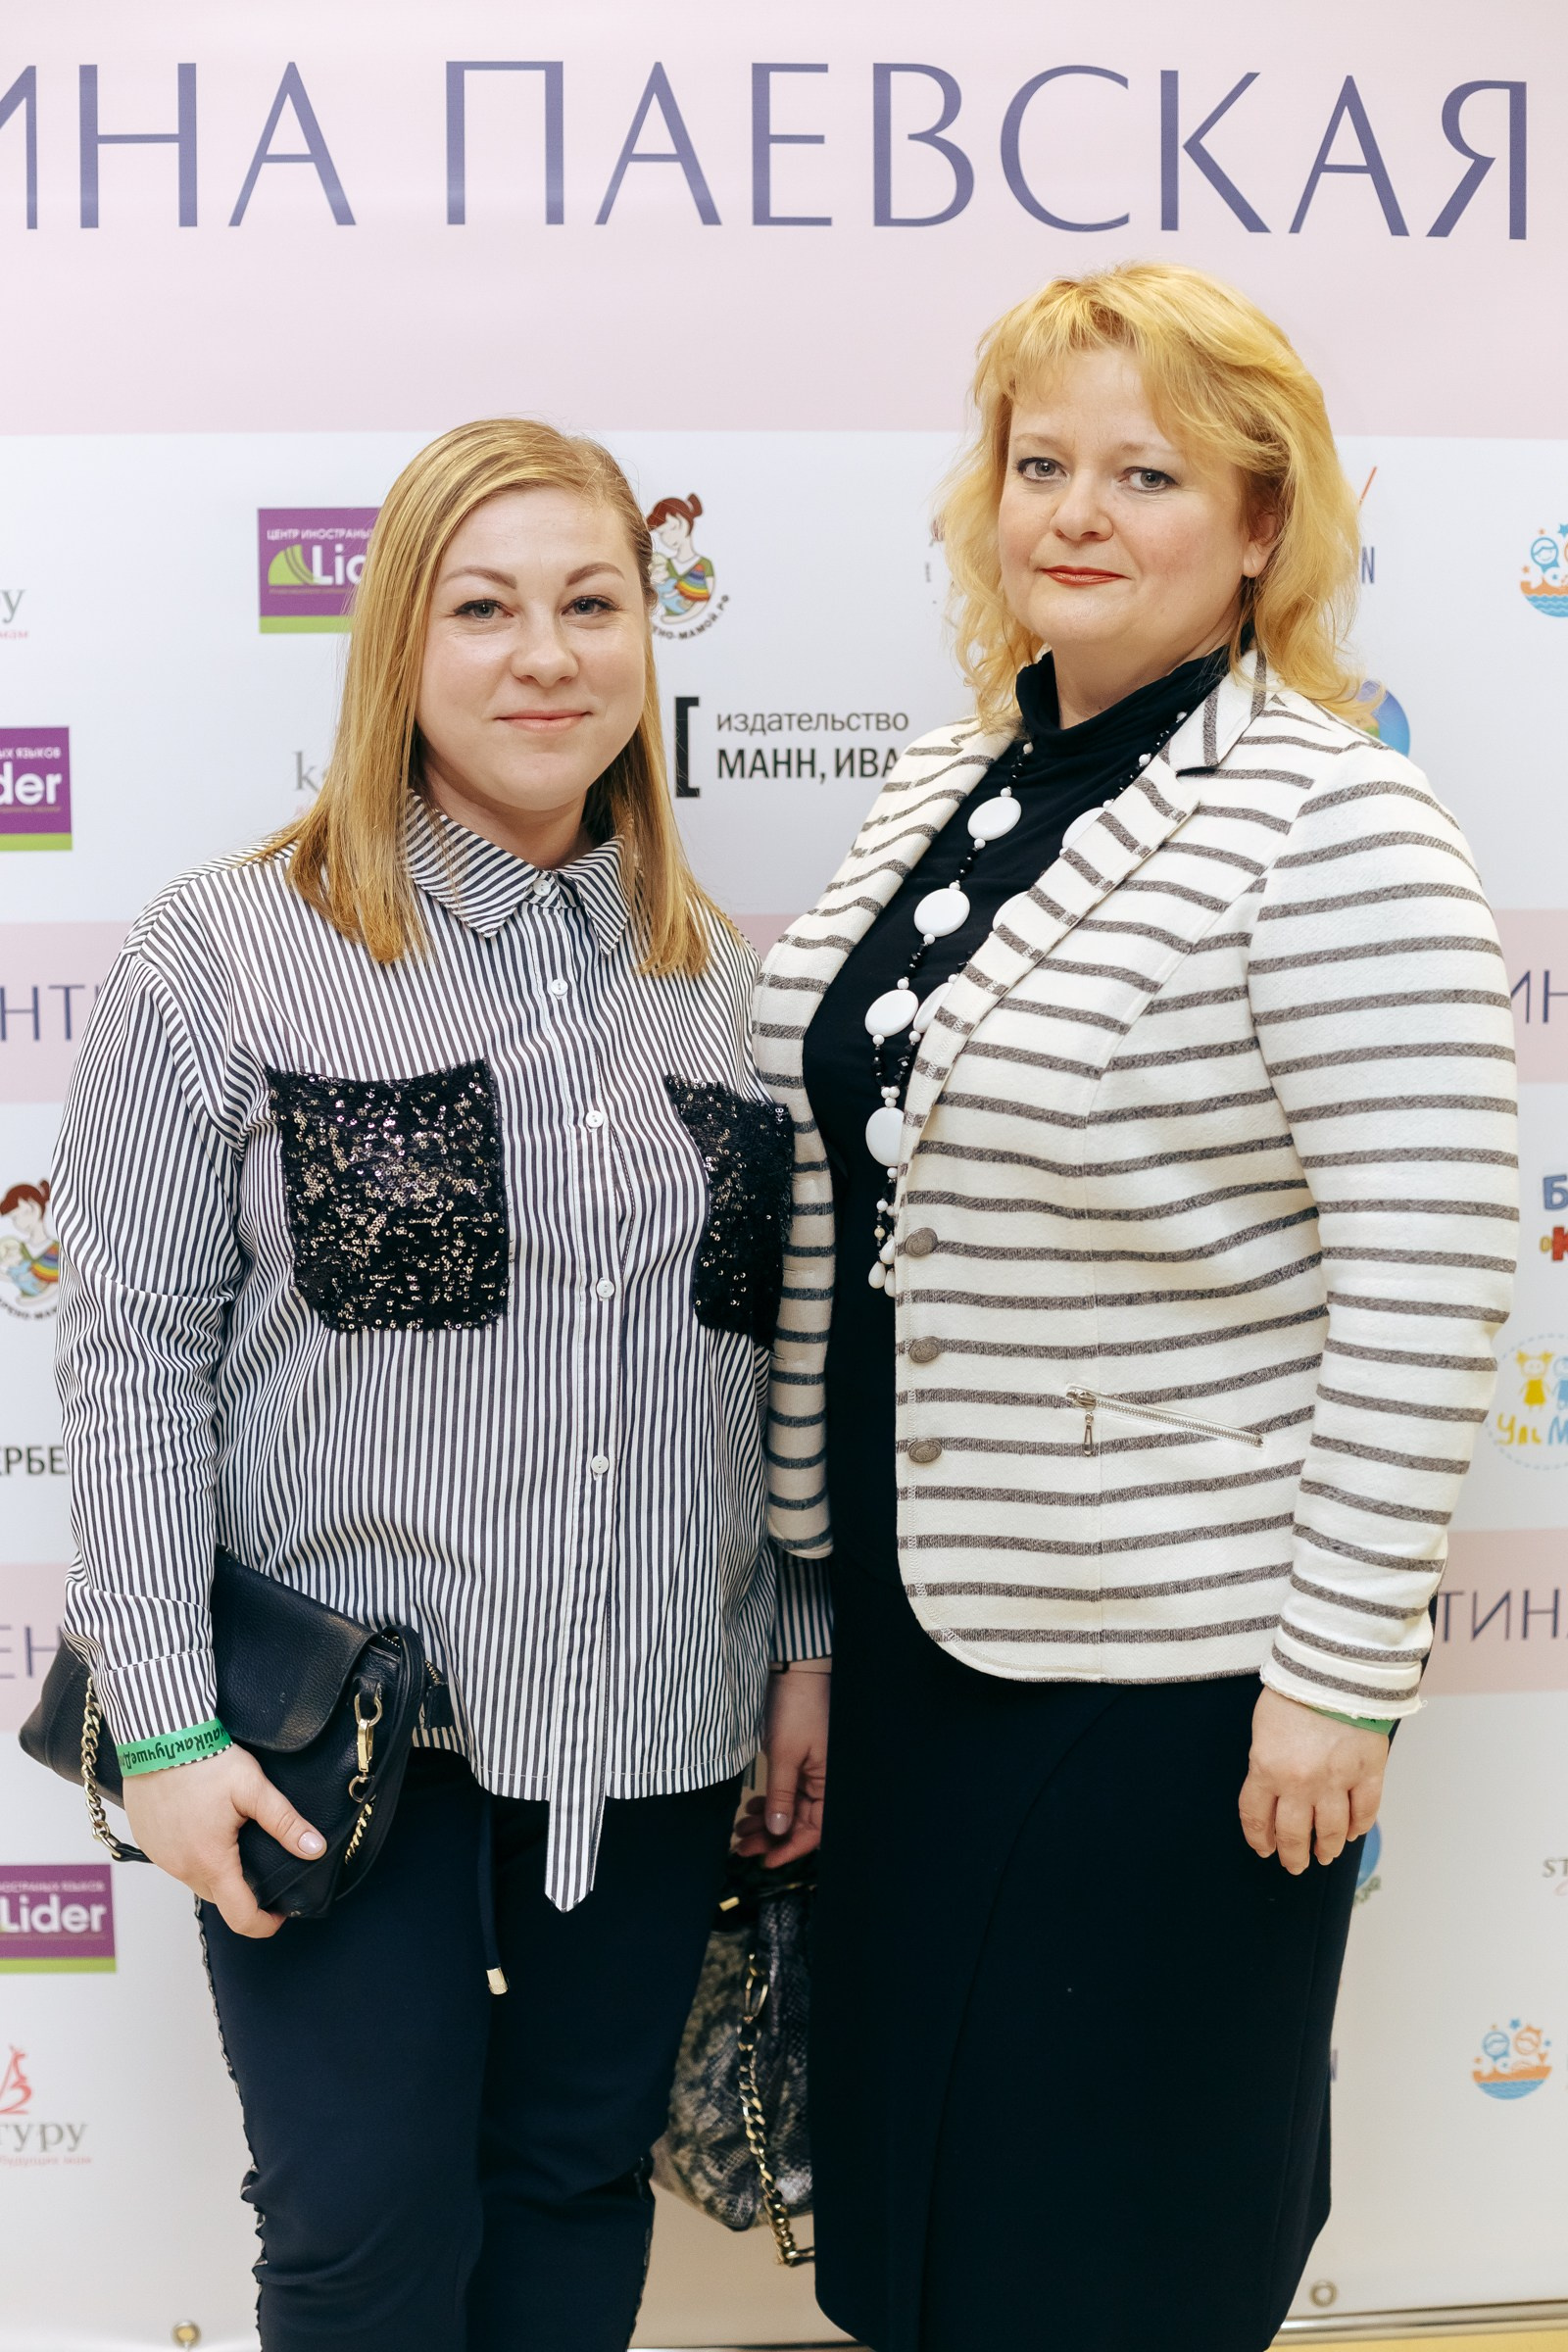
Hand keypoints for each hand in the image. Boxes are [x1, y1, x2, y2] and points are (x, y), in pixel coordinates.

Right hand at [122, 1744, 325, 1938]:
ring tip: (235, 1843)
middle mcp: (180, 1867)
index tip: (281, 1914)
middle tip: (263, 1866)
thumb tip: (316, 1849)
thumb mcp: (253, 1789)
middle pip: (219, 1898)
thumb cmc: (204, 1760)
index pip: (240, 1916)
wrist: (157, 1737)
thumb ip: (286, 1823)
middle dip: (243, 1892)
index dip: (265, 1924)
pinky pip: (175, 1861)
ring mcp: (160, 1856)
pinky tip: (205, 1829)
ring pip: (195, 1879)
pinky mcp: (147, 1842)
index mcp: (210, 1861)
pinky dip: (193, 1855)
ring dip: (217, 1871)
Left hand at [732, 1666, 828, 1868]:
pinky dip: (770, 1802)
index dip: (790, 1849)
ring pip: (790, 1808)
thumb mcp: (785, 1755)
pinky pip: (786, 1792)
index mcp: (830, 1782)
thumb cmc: (797, 1708)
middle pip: (799, 1822)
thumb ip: (782, 1795)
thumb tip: (778, 1832)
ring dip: (767, 1821)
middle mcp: (824, 1781)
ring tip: (741, 1830)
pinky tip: (752, 1809)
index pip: (814, 1829)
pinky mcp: (799, 1761)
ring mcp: (811, 1772)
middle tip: (742, 1847)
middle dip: (771, 1836)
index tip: (765, 1861)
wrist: (793, 1671)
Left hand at [1238, 1686, 1388, 1875]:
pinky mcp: (1369, 1772)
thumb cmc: (1293, 1690)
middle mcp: (1301, 1783)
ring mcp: (1338, 1780)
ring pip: (1332, 1831)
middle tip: (1294, 1865)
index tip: (1264, 1849)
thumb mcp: (1263, 1728)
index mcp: (1267, 1769)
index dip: (1260, 1839)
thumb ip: (1266, 1764)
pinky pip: (1366, 1811)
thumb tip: (1274, 1792)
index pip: (1257, 1817)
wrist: (1333, 1667)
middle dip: (1292, 1855)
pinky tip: (1353, 1832)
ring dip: (1327, 1848)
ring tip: (1324, 1854)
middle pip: (1294, 1834)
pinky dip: (1359, 1826)